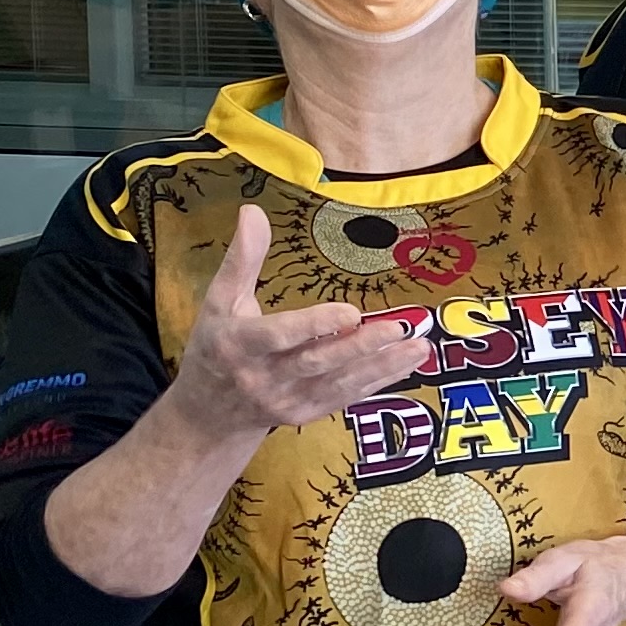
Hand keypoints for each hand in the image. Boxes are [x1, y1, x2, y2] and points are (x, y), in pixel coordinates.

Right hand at [169, 206, 430, 444]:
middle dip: (359, 346)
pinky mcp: (306, 414)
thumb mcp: (220, 301)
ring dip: (381, 365)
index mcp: (239, 344)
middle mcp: (263, 376)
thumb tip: (252, 211)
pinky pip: (345, 397)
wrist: (206, 414)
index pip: (279, 335)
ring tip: (419, 345)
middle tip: (400, 327)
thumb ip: (242, 259)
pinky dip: (378, 381)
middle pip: (317, 362)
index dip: (315, 325)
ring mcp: (286, 400)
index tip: (350, 312)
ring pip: (339, 383)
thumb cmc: (215, 346)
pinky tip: (407, 362)